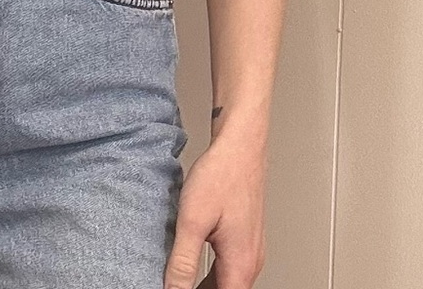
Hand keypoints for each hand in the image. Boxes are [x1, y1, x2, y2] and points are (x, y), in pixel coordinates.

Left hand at [163, 136, 266, 288]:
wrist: (240, 146)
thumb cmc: (221, 176)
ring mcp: (250, 250)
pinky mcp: (244, 238)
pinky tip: (192, 265)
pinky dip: (211, 274)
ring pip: (227, 283)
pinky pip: (229, 267)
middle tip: (172, 285)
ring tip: (177, 281)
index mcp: (240, 266)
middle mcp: (250, 263)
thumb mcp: (193, 220)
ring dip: (204, 286)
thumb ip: (183, 261)